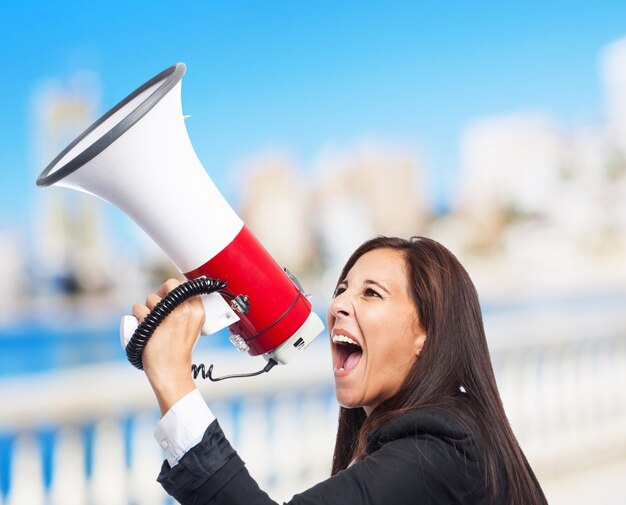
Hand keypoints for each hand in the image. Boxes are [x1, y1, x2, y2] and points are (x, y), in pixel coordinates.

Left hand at [132, 278, 205, 415]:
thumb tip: (175, 295)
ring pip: (150, 297)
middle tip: (157, 305)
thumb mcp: (194, 328)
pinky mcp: (151, 321)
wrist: (172, 371)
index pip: (184, 286)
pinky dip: (136, 314)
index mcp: (197, 311)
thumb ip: (190, 312)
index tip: (169, 298)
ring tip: (150, 322)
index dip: (174, 290)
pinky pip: (138, 307)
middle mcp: (185, 310)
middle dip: (161, 292)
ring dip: (146, 307)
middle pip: (169, 285)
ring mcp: (167, 315)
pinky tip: (140, 324)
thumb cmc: (180, 351)